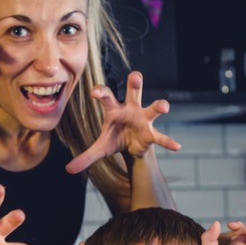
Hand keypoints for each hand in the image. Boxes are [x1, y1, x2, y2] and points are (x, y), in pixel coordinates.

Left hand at [65, 72, 180, 174]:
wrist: (132, 147)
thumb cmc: (114, 139)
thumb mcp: (100, 147)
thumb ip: (86, 156)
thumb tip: (68, 170)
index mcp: (114, 109)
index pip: (106, 96)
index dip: (100, 92)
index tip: (93, 92)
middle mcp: (131, 109)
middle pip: (133, 92)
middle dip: (135, 83)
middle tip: (136, 75)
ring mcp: (144, 119)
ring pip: (152, 109)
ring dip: (158, 106)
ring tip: (164, 106)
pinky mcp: (152, 133)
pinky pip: (161, 137)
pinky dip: (168, 142)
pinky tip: (177, 147)